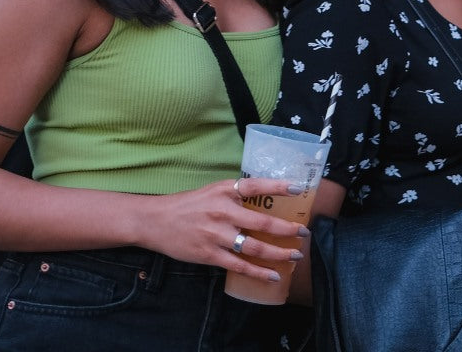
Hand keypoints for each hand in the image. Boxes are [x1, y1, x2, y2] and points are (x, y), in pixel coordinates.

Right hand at [135, 177, 307, 282]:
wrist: (158, 221)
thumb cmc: (191, 203)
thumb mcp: (215, 189)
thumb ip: (238, 193)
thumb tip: (266, 196)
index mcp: (227, 191)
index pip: (257, 186)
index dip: (278, 186)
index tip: (298, 189)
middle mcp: (224, 212)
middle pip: (263, 222)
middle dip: (288, 229)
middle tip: (304, 232)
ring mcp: (217, 235)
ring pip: (255, 247)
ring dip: (279, 253)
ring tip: (295, 255)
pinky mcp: (210, 255)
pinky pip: (239, 266)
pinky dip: (258, 272)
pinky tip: (273, 275)